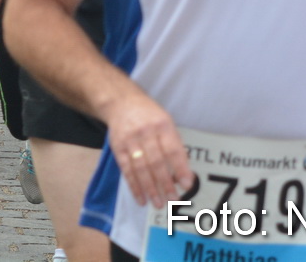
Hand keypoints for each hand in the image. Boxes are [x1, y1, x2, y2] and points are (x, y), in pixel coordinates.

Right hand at [101, 88, 193, 206]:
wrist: (120, 102)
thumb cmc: (149, 116)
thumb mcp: (165, 122)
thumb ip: (174, 145)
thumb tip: (185, 174)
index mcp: (162, 125)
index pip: (173, 150)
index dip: (181, 168)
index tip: (187, 185)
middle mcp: (145, 132)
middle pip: (156, 162)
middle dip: (166, 183)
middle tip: (174, 199)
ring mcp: (130, 140)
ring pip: (141, 168)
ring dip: (150, 189)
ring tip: (158, 203)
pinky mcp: (118, 148)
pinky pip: (126, 170)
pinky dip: (134, 186)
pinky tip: (141, 198)